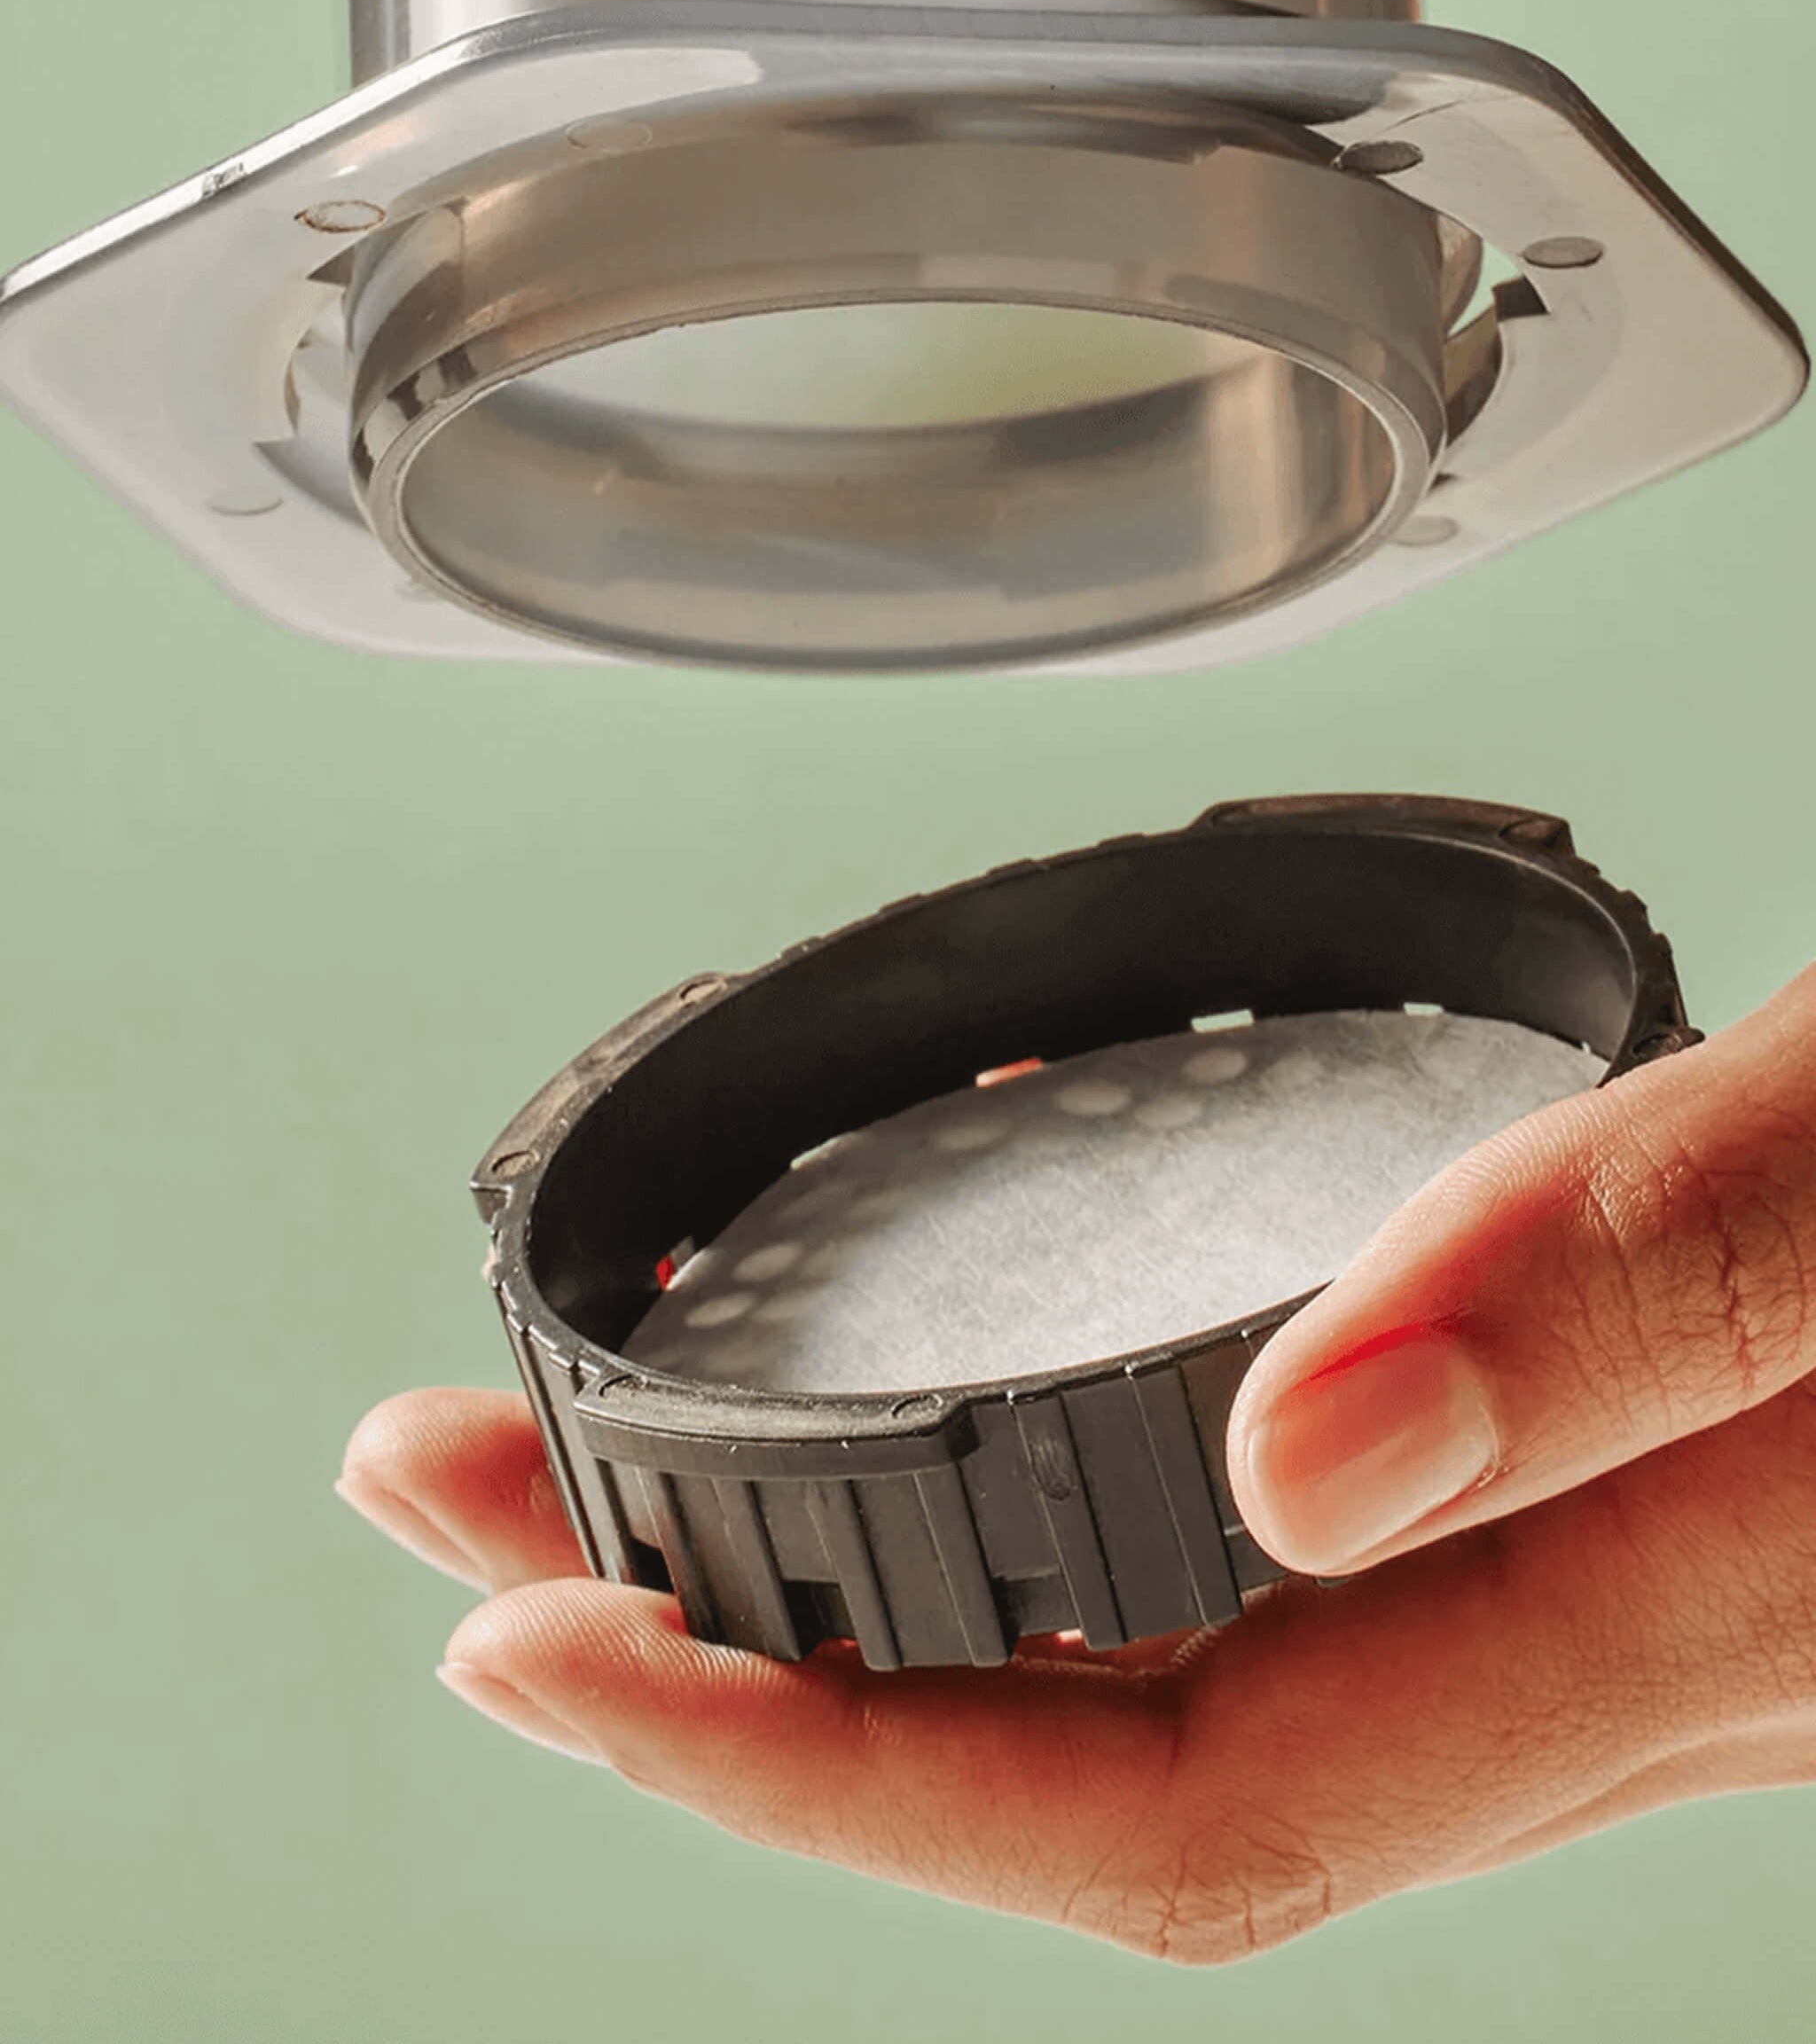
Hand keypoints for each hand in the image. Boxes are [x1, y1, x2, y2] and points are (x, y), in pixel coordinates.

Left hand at [340, 961, 1815, 1961]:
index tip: (527, 1645)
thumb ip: (1660, 1302)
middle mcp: (1605, 1665)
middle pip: (1102, 1761)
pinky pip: (1285, 1587)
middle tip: (466, 1539)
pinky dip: (1072, 1528)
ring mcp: (1608, 1592)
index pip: (1153, 1803)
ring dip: (879, 1601)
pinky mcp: (1618, 1492)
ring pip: (1177, 1687)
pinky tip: (999, 1446)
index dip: (810, 1765)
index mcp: (1660, 1637)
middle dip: (744, 1675)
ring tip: (646, 1498)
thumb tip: (1310, 1459)